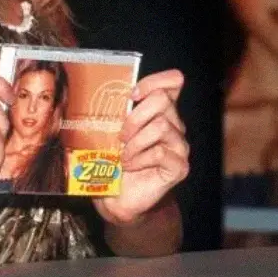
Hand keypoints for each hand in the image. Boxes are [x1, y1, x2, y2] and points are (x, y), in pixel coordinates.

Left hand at [93, 69, 188, 225]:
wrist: (119, 195)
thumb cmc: (114, 158)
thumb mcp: (112, 129)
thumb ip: (116, 111)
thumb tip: (98, 92)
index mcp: (160, 110)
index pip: (173, 81)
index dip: (154, 81)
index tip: (132, 95)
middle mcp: (174, 124)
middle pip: (163, 99)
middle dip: (135, 115)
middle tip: (121, 135)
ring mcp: (179, 145)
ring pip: (162, 126)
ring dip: (135, 141)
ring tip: (123, 154)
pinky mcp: (179, 166)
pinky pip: (160, 153)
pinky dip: (139, 158)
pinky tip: (130, 166)